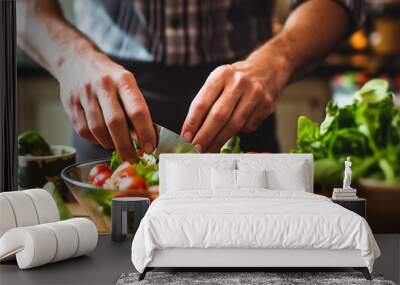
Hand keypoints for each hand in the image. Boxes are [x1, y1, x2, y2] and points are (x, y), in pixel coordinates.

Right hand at [56, 47, 155, 161]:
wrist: (76, 60)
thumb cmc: (109, 78)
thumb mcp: (126, 84)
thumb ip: (134, 108)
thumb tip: (143, 138)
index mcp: (123, 80)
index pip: (137, 110)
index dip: (145, 132)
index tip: (150, 147)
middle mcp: (103, 86)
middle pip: (115, 123)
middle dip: (126, 146)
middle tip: (132, 158)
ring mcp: (84, 95)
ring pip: (98, 130)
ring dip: (110, 144)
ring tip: (117, 147)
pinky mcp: (70, 104)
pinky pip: (84, 131)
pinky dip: (95, 140)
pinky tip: (102, 138)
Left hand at [181, 58, 289, 151]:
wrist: (269, 68)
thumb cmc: (236, 79)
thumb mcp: (219, 81)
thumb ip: (207, 102)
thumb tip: (192, 131)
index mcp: (221, 74)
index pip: (202, 103)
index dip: (192, 123)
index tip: (185, 137)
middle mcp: (238, 82)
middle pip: (218, 115)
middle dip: (205, 136)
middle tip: (196, 149)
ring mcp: (254, 93)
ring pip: (234, 124)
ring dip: (219, 140)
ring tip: (209, 150)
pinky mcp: (266, 105)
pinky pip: (248, 126)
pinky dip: (238, 133)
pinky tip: (231, 133)